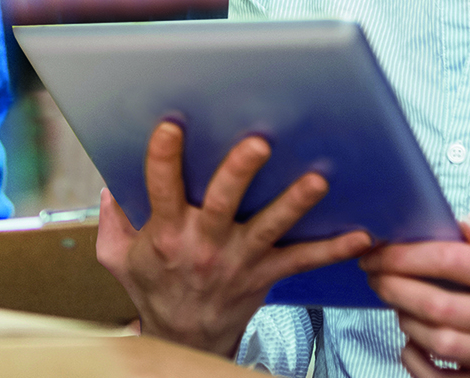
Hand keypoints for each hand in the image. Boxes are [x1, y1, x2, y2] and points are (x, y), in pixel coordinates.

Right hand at [95, 121, 371, 357]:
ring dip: (294, 203)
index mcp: (167, 233)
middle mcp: (205, 244)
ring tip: (316, 181)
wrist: (184, 341)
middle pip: (222, 202)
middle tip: (258, 143)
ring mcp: (239, 259)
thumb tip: (109, 184)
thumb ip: (111, 220)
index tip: (171, 127)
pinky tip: (360, 236)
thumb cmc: (154, 290)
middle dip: (239, 171)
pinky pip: (302, 261)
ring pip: (269, 227)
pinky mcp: (265, 275)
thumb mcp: (117, 259)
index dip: (164, 157)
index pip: (161, 188)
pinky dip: (333, 249)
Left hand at [360, 214, 469, 377]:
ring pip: (438, 341)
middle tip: (373, 275)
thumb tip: (464, 226)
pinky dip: (415, 361)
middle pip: (439, 305)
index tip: (378, 252)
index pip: (451, 261)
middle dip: (394, 287)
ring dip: (404, 318)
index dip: (406, 255)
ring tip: (393, 299)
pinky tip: (409, 340)